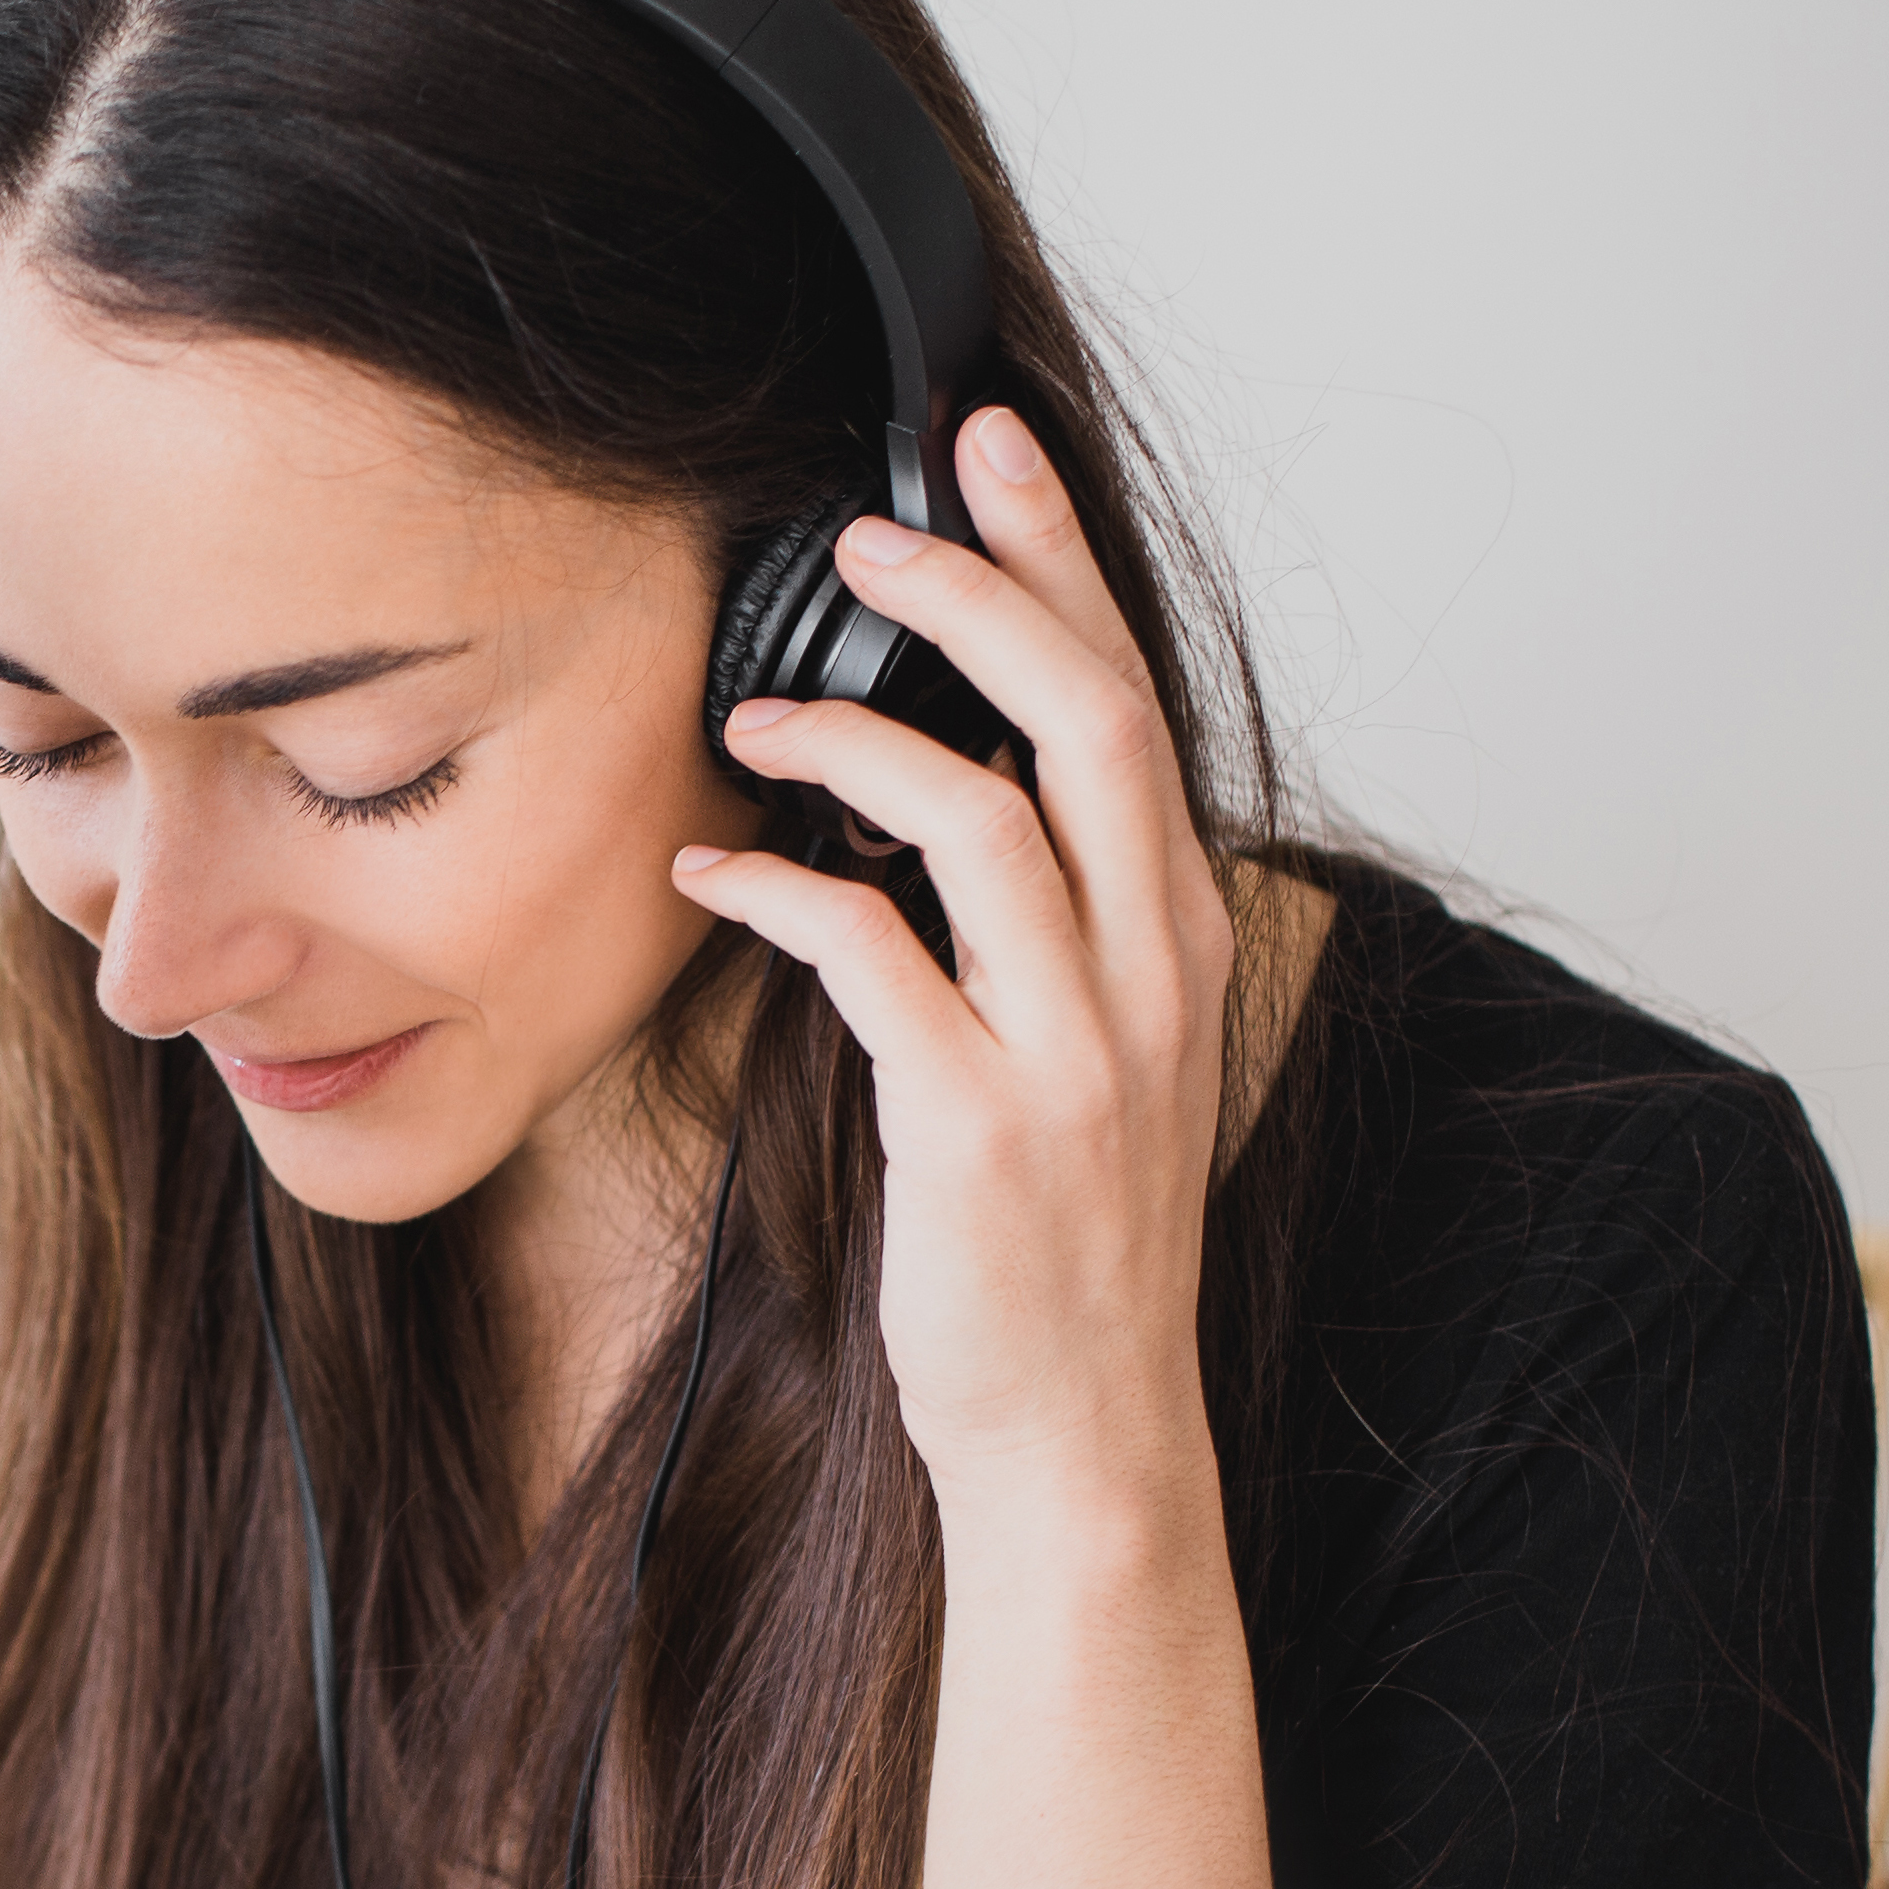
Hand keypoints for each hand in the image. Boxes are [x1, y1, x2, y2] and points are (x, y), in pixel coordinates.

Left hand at [670, 404, 1238, 1511]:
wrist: (1083, 1431)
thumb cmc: (1060, 1245)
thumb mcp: (1091, 1053)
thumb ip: (1050, 921)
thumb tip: (955, 786)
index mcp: (1177, 936)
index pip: (1133, 700)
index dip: (1061, 563)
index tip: (989, 456)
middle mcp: (1147, 971)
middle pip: (1086, 716)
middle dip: (982, 590)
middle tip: (874, 522)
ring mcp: (1072, 1048)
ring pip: (983, 816)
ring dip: (856, 736)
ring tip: (750, 713)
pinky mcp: (977, 1125)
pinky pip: (873, 955)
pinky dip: (780, 893)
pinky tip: (711, 877)